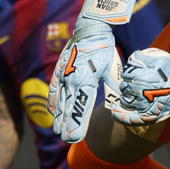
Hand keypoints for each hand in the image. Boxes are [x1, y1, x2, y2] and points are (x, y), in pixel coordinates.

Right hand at [49, 0, 134, 143]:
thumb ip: (113, 88)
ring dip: (59, 116)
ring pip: (59, 100)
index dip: (77, 124)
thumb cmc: (104, 49)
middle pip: (68, 107)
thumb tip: (118, 107)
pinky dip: (52, 100)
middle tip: (66, 140)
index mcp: (86, 79)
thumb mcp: (113, 68)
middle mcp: (72, 79)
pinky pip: (53, 88)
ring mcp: (63, 74)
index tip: (74, 139)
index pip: (81, 107)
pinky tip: (52, 111)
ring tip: (57, 131)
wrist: (90, 28)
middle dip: (67, 125)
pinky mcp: (59, 69)